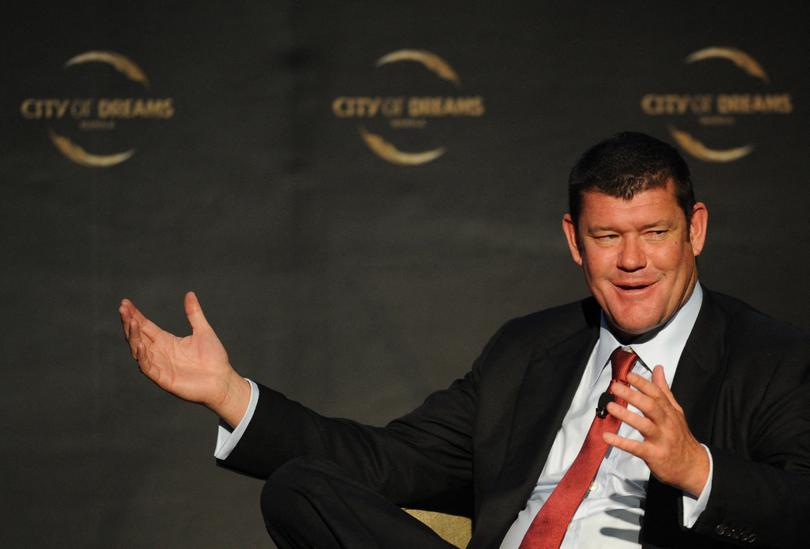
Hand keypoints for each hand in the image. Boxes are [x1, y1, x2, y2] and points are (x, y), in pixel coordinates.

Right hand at [119, 291, 249, 426]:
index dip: (135, 315)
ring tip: (130, 322)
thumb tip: (190, 293)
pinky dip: (142, 356)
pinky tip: (139, 344)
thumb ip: (194, 313)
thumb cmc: (214, 358)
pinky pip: (147, 367)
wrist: (222, 380)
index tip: (126, 303)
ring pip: (138, 350)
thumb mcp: (203, 331)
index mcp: (166, 341)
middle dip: (129, 322)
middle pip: (138, 336)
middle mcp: (159, 352)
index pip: (145, 326)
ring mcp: (159, 365)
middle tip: (122, 309)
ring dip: (133, 336)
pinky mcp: (163, 378)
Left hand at [603, 366, 708, 496]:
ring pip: (644, 425)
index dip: (642, 383)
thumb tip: (658, 369)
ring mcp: (661, 439)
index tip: (628, 375)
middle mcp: (666, 424)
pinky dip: (621, 442)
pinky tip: (607, 436)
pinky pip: (637, 448)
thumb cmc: (680, 437)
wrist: (693, 467)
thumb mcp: (675, 411)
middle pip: (650, 406)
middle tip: (615, 387)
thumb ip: (664, 390)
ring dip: (626, 415)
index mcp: (670, 412)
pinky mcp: (655, 455)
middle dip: (632, 395)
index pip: (657, 394)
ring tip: (610, 407)